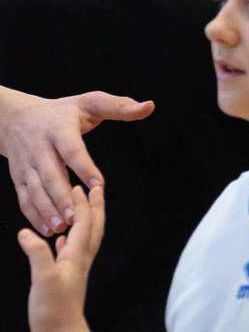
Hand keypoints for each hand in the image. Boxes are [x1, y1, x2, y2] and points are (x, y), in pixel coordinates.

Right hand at [3, 89, 153, 235]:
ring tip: (61, 227)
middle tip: (75, 216)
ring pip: (34, 189)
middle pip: (50, 174)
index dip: (84, 167)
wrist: (15, 118)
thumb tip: (149, 106)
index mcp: (59, 130)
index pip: (72, 150)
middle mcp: (39, 148)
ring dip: (46, 210)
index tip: (98, 185)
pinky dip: (33, 214)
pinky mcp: (18, 177)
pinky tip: (47, 229)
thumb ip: (118, 107)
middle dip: (61, 196)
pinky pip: (24, 198)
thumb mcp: (89, 103)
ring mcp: (26, 164)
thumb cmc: (62, 112)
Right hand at [16, 180, 100, 331]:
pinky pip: (67, 255)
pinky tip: (56, 241)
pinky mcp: (64, 281)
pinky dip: (64, 243)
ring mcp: (73, 271)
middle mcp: (80, 261)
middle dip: (93, 208)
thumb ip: (37, 253)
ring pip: (81, 239)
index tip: (81, 185)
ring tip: (77, 208)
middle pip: (91, 228)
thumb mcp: (43, 279)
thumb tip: (27, 232)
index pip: (84, 224)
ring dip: (81, 221)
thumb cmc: (54, 311)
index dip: (83, 204)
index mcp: (77, 257)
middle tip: (93, 189)